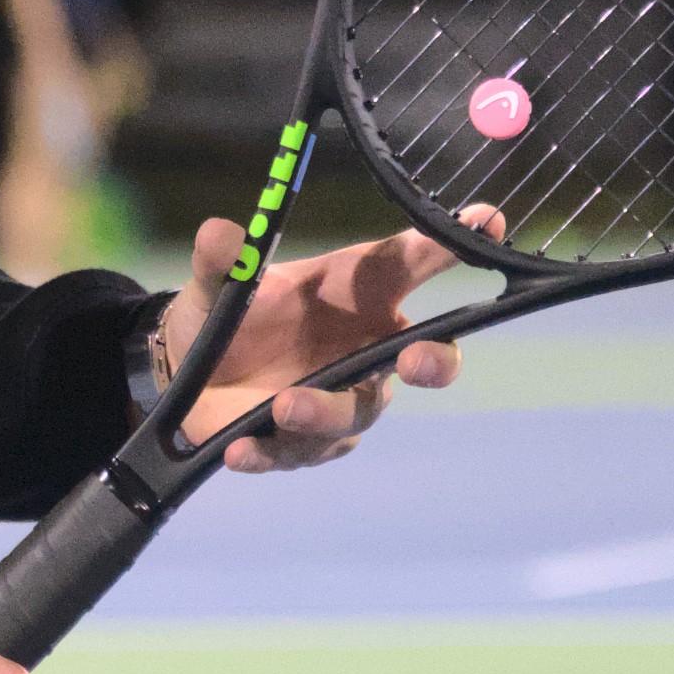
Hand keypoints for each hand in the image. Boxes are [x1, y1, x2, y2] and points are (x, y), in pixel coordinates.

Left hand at [155, 211, 494, 472]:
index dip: (454, 241)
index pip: (414, 261)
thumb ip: (223, 262)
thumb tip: (219, 233)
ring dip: (324, 411)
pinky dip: (268, 452)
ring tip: (285, 405)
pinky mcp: (303, 445)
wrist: (187, 377)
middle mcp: (364, 348)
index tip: (487, 221)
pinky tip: (241, 450)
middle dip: (434, 361)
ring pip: (355, 413)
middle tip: (416, 360)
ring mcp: (340, 400)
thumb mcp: (216, 285)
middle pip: (426, 357)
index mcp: (356, 291)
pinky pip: (294, 453)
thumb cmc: (226, 315)